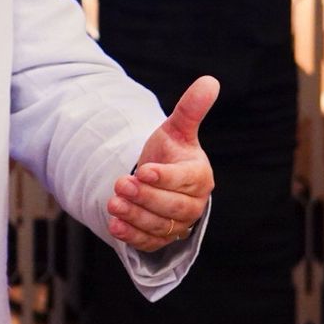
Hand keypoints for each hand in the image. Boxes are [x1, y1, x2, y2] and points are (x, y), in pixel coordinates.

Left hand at [106, 75, 218, 252]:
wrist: (157, 178)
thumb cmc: (170, 151)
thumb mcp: (177, 129)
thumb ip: (191, 109)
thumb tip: (210, 81)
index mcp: (199, 176)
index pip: (184, 180)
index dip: (164, 177)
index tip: (144, 171)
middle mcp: (192, 204)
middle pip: (171, 206)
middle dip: (144, 197)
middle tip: (121, 184)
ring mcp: (177, 224)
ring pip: (158, 226)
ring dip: (134, 215)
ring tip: (113, 202)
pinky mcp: (161, 239)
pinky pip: (148, 242)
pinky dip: (131, 236)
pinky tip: (115, 225)